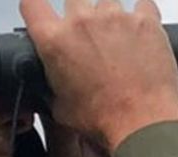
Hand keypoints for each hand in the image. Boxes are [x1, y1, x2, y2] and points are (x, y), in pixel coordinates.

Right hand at [19, 0, 177, 151]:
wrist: (142, 124)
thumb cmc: (106, 119)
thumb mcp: (60, 108)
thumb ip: (51, 86)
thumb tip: (53, 84)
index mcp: (54, 40)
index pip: (32, 4)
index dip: (37, 9)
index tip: (45, 15)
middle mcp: (82, 22)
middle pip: (73, 0)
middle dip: (80, 16)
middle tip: (91, 40)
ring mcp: (115, 18)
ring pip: (108, 1)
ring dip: (110, 18)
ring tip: (119, 43)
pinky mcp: (145, 21)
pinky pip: (143, 4)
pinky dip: (142, 16)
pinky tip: (142, 33)